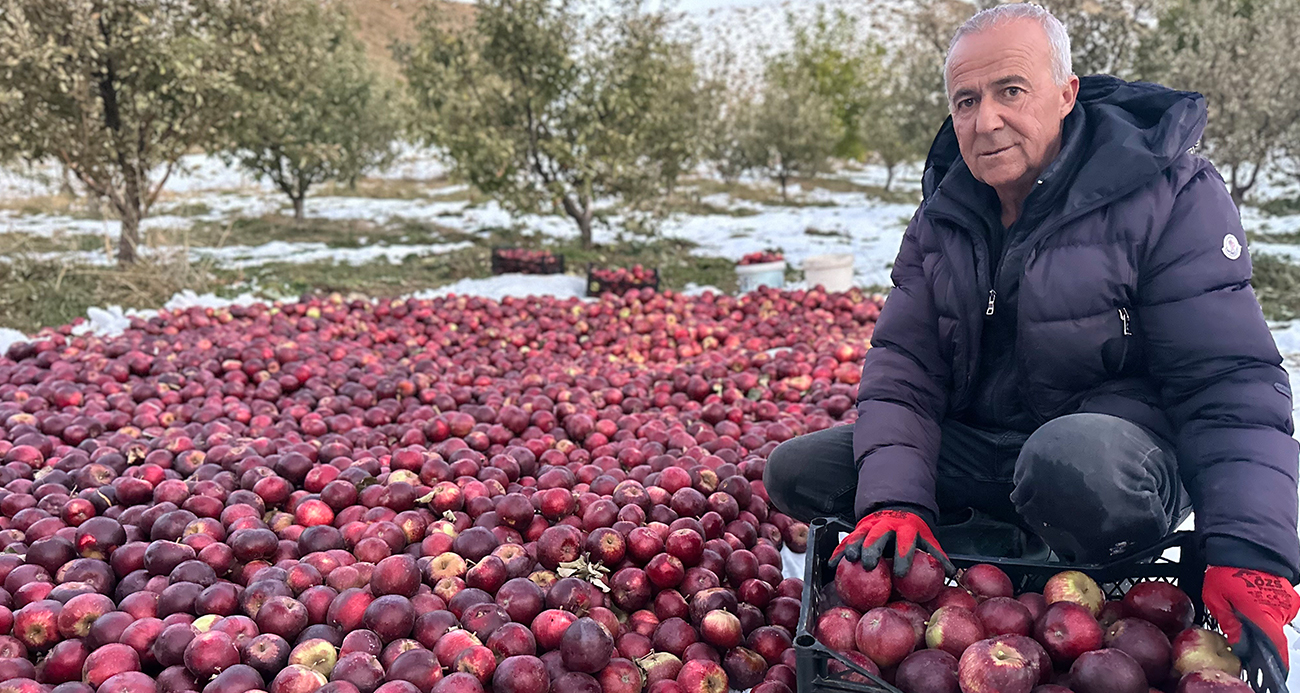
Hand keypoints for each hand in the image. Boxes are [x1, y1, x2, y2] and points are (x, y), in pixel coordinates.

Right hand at [829, 509, 954, 577]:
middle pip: (878, 537)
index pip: (905, 543)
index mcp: (906, 528)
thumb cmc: (913, 529)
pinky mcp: (858, 529)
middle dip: (872, 550)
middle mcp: (887, 525)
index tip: (900, 574)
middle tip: (868, 565)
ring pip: (859, 535)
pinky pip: (846, 540)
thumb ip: (936, 555)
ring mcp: (870, 526)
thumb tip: (952, 574)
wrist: (897, 508)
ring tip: (849, 560)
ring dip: (853, 547)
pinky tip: (831, 564)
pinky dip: (838, 551)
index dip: (903, 557)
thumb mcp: (927, 538)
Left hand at [1203, 566, 1299, 668]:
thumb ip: (1228, 621)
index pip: (1274, 644)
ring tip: (1243, 607)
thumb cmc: (1226, 568)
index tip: (1268, 671)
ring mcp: (1286, 601)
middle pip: (1273, 635)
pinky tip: (1252, 602)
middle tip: (1242, 627)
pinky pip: (1278, 611)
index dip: (1274, 660)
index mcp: (1261, 611)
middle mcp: (1279, 608)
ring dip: (1262, 622)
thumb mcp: (1215, 597)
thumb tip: (1237, 642)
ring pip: (1275, 623)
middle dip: (1260, 638)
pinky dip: (1267, 611)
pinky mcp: (1288, 595)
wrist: (1242, 546)